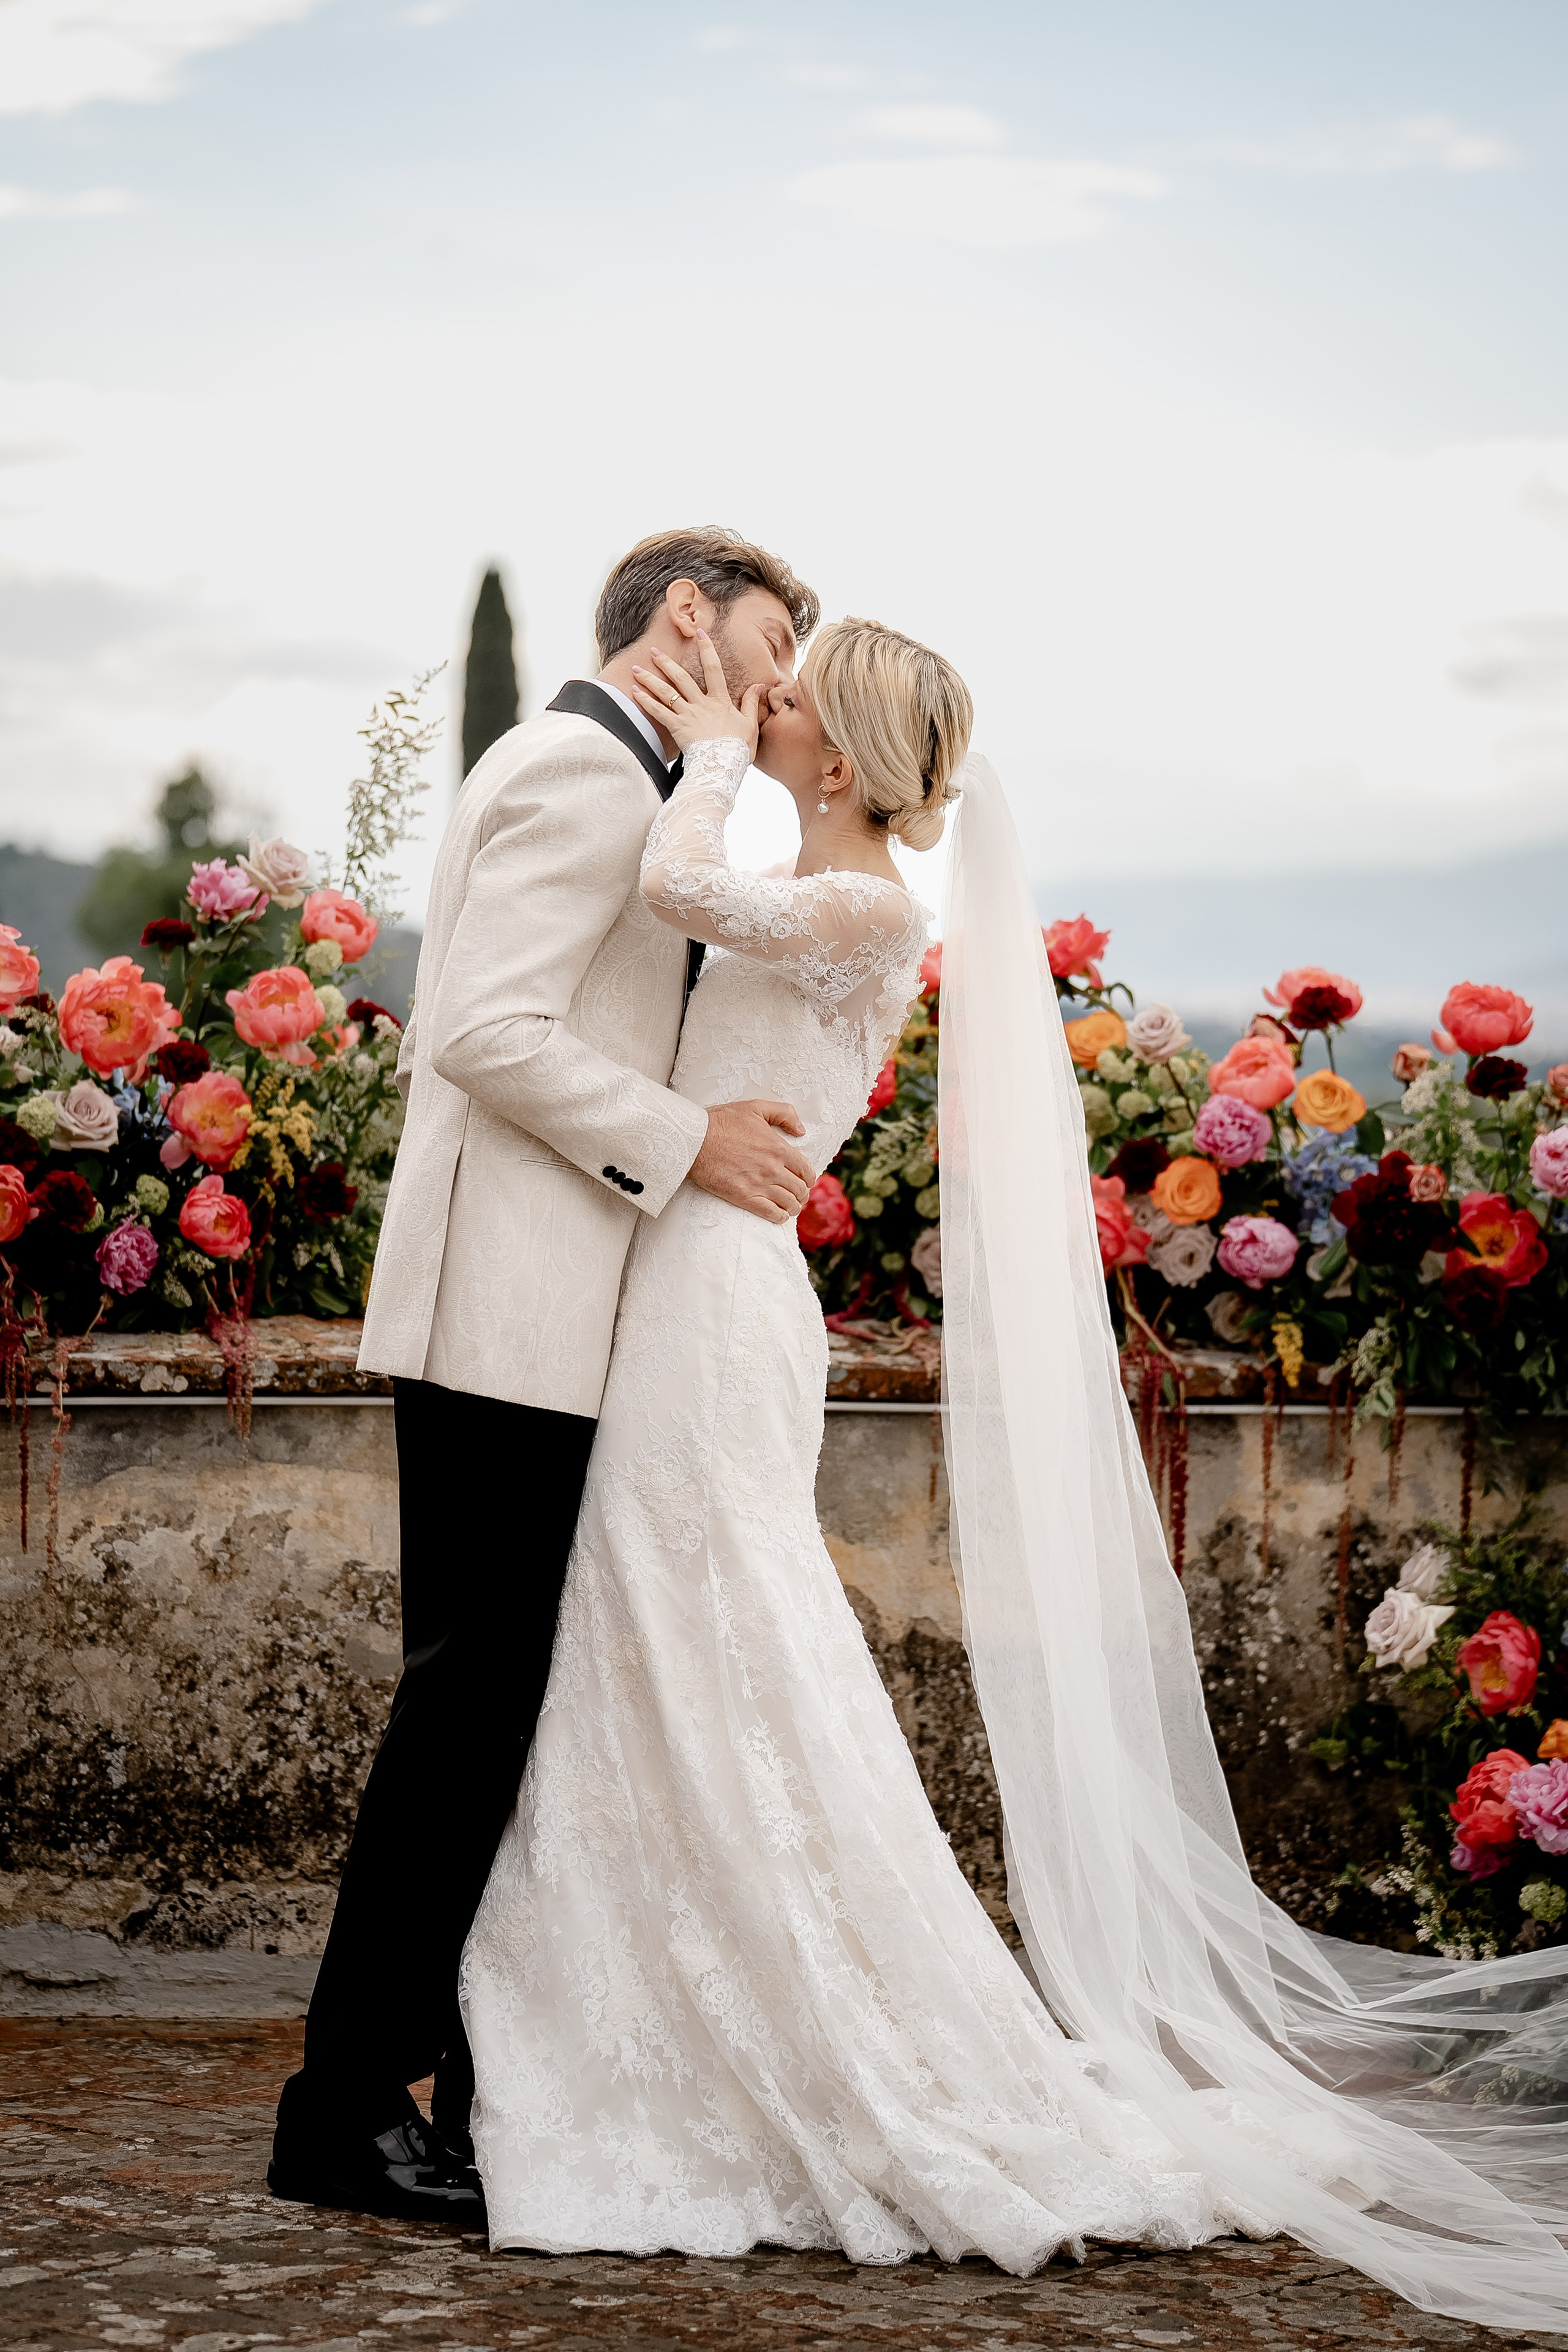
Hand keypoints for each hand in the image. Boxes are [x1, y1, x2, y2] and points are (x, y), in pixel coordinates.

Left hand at [631, 634, 759, 759]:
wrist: (723, 766)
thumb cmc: (738, 748)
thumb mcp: (750, 725)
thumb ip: (751, 703)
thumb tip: (759, 685)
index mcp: (720, 701)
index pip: (713, 669)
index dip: (707, 649)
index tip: (700, 634)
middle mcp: (701, 704)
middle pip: (681, 677)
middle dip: (666, 662)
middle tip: (653, 651)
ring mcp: (687, 715)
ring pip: (666, 692)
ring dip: (649, 679)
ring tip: (636, 669)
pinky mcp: (677, 728)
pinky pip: (658, 712)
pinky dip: (645, 701)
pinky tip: (635, 692)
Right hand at [689, 1099, 812, 1223]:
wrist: (694, 1140)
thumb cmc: (722, 1121)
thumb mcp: (756, 1107)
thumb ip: (783, 1114)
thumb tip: (801, 1130)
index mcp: (778, 1148)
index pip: (806, 1170)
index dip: (809, 1178)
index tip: (806, 1181)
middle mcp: (773, 1169)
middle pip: (799, 1189)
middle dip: (802, 1194)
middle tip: (798, 1195)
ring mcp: (759, 1184)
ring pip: (788, 1203)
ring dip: (793, 1207)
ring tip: (791, 1207)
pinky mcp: (744, 1197)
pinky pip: (770, 1213)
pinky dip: (779, 1217)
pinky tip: (780, 1216)